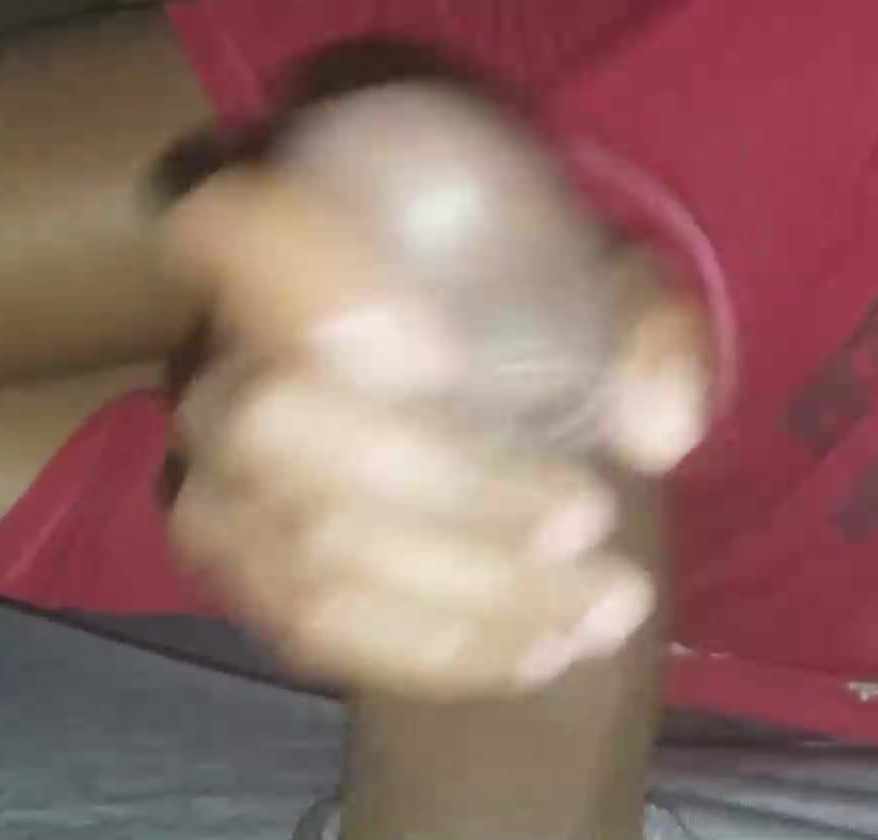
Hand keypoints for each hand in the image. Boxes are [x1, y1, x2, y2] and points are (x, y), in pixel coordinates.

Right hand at [160, 82, 711, 698]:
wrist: (481, 387)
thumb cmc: (539, 305)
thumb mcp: (614, 283)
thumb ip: (645, 330)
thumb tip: (661, 432)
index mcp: (314, 226)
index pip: (240, 230)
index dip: (309, 289)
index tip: (437, 354)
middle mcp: (230, 346)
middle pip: (282, 430)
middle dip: (455, 492)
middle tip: (592, 518)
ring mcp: (216, 471)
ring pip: (311, 553)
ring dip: (473, 597)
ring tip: (606, 608)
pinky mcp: (244, 569)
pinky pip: (314, 629)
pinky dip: (440, 650)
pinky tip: (546, 651)